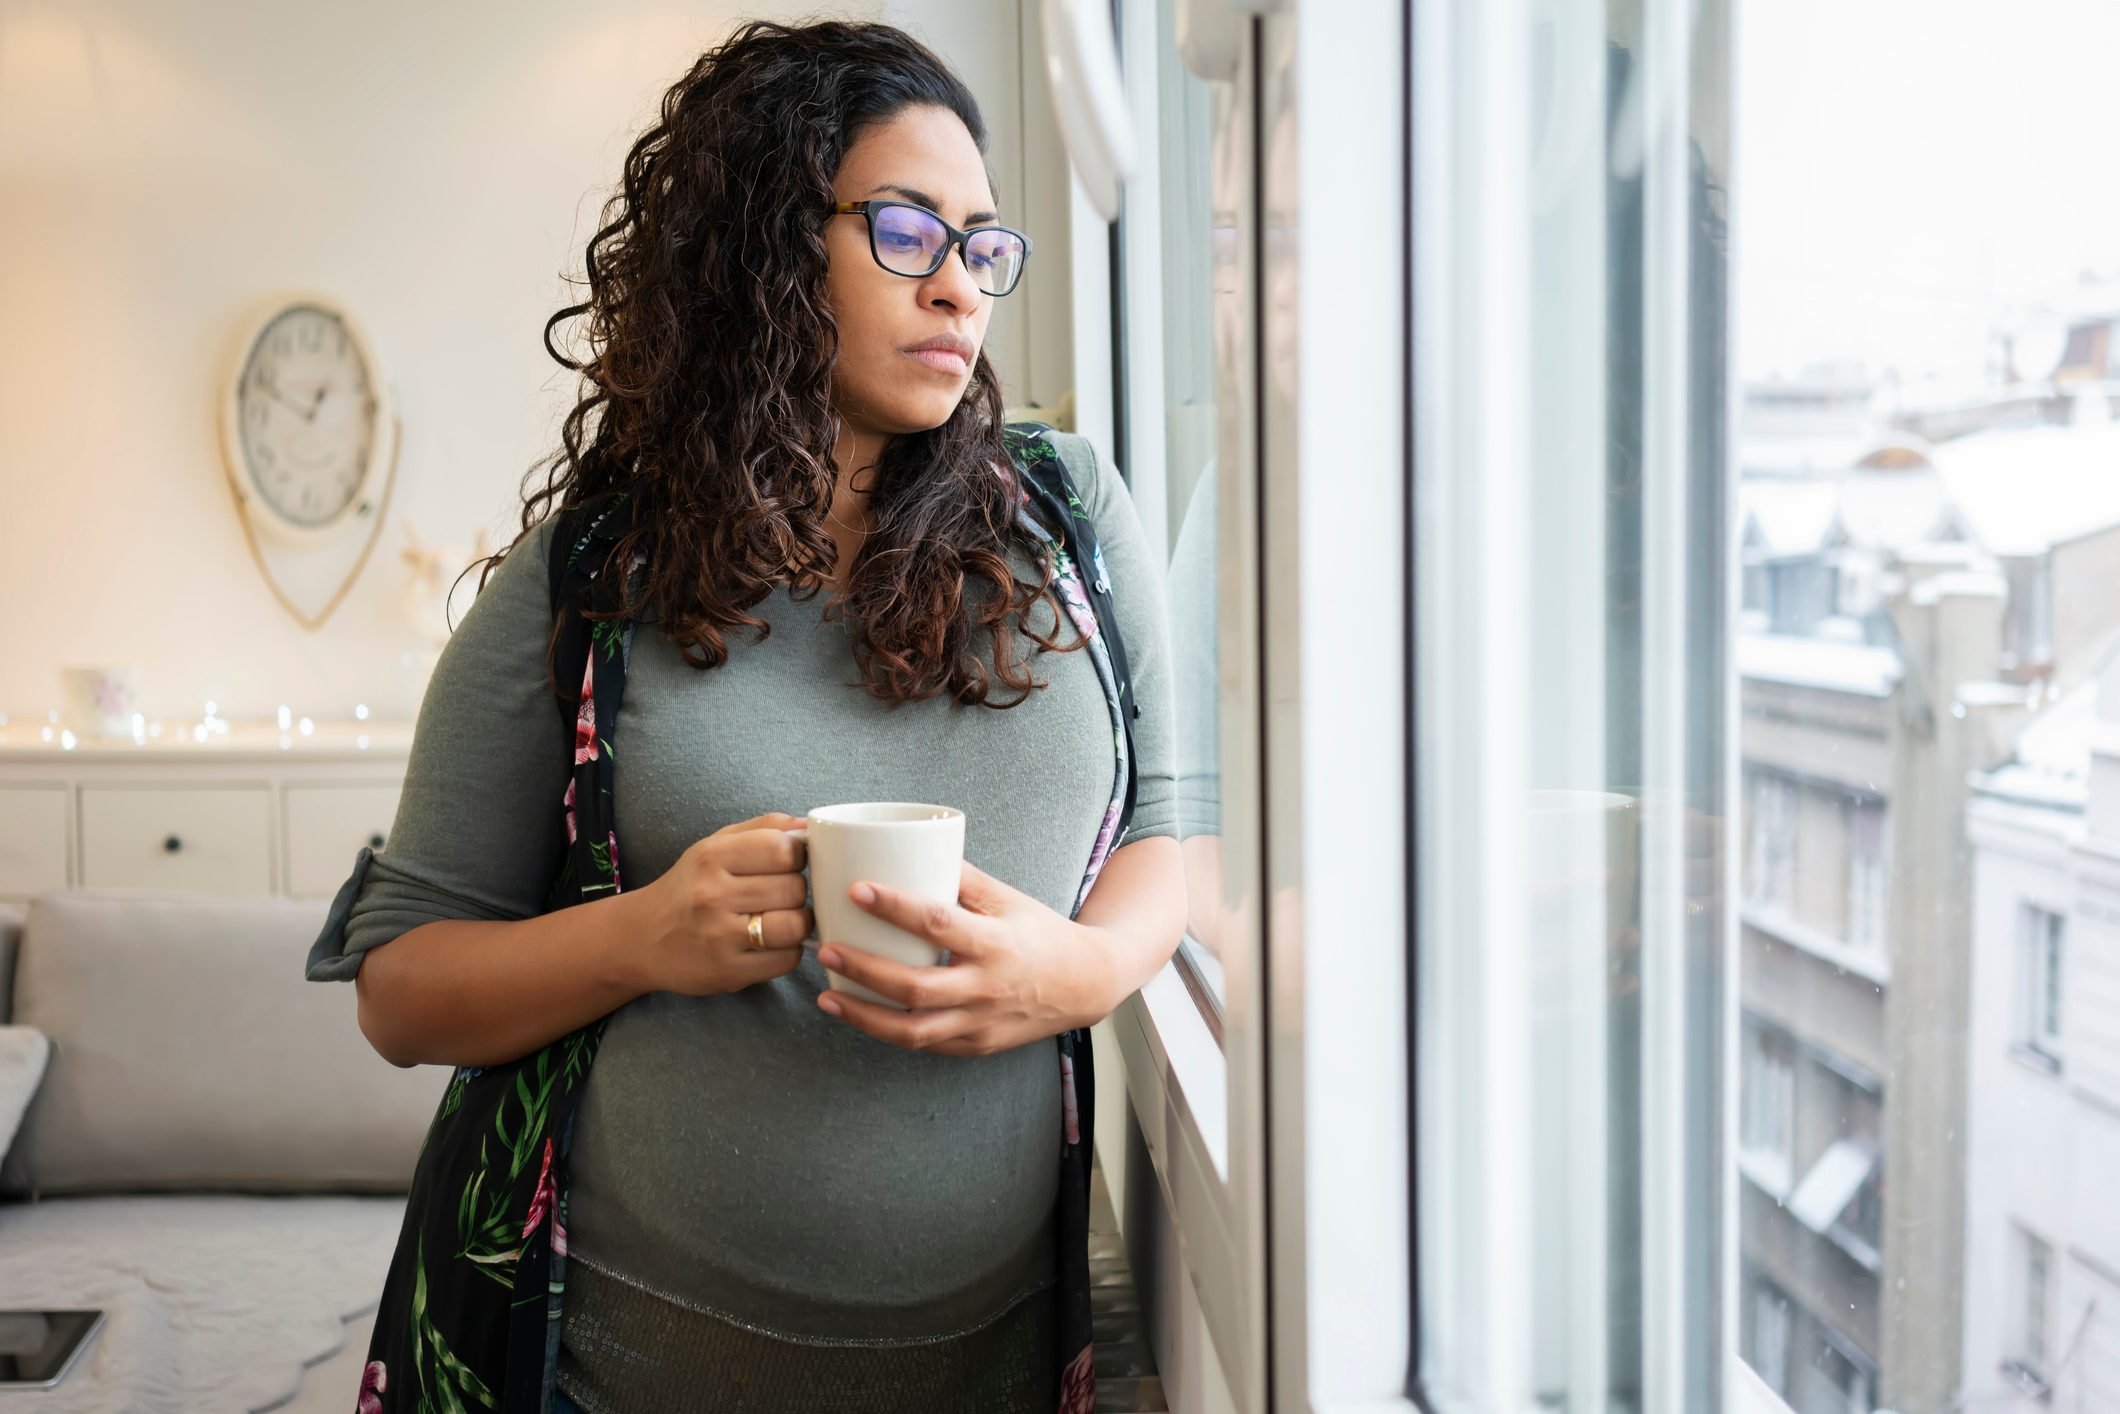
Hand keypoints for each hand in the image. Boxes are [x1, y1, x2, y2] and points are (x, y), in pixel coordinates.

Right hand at [630, 813, 811, 996]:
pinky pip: (786, 960)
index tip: (790, 864)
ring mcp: (720, 937)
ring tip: (782, 919)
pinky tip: (771, 944)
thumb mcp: (716, 845)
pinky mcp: (729, 972)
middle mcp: (713, 895)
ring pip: (796, 926)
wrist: (642, 939)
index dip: (798, 856)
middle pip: (794, 888)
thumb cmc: (689, 887)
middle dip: (797, 891)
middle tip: (782, 896)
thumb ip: (765, 829)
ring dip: (798, 923)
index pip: (783, 849)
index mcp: (713, 856)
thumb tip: (808, 826)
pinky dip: (788, 951)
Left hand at [813, 860, 1113, 1056]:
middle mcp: (988, 987)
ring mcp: (981, 1023)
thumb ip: (962, 879)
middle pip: (917, 988)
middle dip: (865, 970)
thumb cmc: (1041, 933)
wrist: (1086, 984)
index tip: (857, 890)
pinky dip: (888, 1032)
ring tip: (827, 996)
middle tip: (826, 947)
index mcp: (997, 943)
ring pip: (914, 1031)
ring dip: (864, 1015)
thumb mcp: (1008, 899)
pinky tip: (859, 1015)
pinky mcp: (976, 1045)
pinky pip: (925, 1044)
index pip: (939, 924)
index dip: (896, 907)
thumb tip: (911, 848)